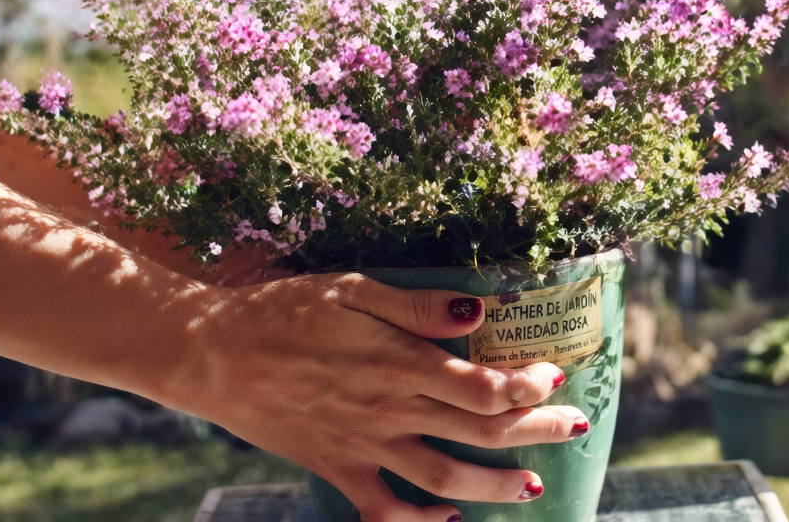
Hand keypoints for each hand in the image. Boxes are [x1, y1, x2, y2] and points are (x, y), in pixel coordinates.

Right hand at [172, 273, 587, 521]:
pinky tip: (446, 519)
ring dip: (494, 485)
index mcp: (398, 362)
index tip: (555, 375)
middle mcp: (388, 409)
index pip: (482, 385)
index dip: (527, 385)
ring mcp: (362, 444)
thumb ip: (416, 305)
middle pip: (478, 430)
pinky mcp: (334, 466)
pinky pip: (381, 509)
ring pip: (443, 476)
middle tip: (576, 427)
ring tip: (533, 488)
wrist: (212, 354)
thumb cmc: (283, 311)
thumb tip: (479, 310)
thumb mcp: (351, 289)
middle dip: (535, 431)